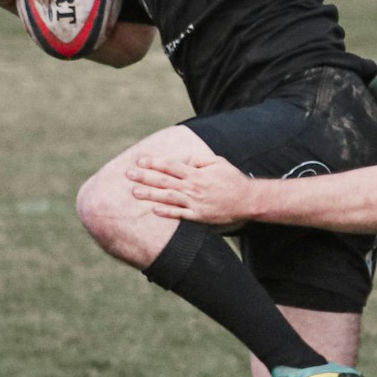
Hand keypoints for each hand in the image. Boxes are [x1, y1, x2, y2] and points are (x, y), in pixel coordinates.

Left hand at [126, 154, 254, 224]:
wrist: (247, 200)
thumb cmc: (233, 180)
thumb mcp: (218, 162)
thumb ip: (200, 160)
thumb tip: (186, 160)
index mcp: (196, 173)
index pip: (171, 166)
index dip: (154, 163)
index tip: (140, 161)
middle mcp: (193, 187)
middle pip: (164, 181)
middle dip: (145, 177)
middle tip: (129, 174)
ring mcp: (195, 202)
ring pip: (168, 197)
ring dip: (150, 194)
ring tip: (135, 192)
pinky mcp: (199, 216)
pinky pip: (180, 214)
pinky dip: (166, 212)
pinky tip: (154, 210)